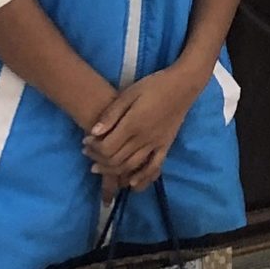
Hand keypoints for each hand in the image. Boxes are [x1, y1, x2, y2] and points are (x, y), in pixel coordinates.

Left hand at [83, 64, 207, 191]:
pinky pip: (154, 168)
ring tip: (100, 166)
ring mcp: (156, 145)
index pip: (107, 147)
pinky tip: (131, 183)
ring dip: (112, 171)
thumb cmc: (154, 85)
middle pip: (115, 160)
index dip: (93, 148)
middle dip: (98, 159)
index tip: (85, 141)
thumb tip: (92, 132)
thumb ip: (111, 114)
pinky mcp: (166, 147)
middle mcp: (144, 139)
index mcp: (133, 124)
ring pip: (130, 167)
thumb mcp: (129, 93)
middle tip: (88, 152)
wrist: (184, 84)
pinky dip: (142, 179)